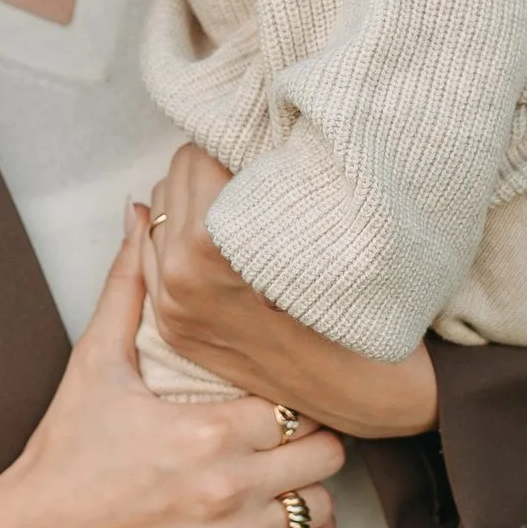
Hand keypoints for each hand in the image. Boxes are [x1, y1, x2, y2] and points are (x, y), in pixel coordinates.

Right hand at [0, 230, 344, 527]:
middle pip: (323, 456)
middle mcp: (227, 490)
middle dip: (313, 439)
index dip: (295, 396)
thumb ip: (128, 287)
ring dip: (309, 489)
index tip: (281, 394)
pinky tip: (300, 524)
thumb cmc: (65, 450)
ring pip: (318, 510)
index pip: (297, 407)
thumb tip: (140, 214)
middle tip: (293, 432)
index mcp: (207, 433)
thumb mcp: (95, 362)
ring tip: (289, 474)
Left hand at [142, 142, 440, 443]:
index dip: (236, 143)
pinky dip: (181, 237)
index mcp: (206, 252)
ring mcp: (173, 311)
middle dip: (212, 168)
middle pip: (173, 181)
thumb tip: (236, 133)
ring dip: (196, 201)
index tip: (266, 144)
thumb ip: (265, 181)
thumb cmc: (359, 304)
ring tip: (246, 207)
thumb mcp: (320, 227)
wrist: (369, 394)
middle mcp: (178, 284)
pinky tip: (223, 236)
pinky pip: (157, 257)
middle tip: (258, 172)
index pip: (197, 157)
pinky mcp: (177, 330)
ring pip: (160, 215)